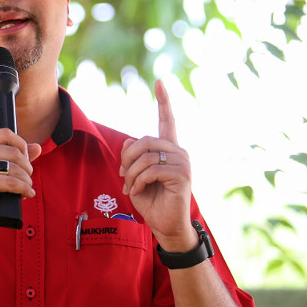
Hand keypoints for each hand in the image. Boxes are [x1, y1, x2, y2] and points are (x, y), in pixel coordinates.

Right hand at [0, 128, 40, 237]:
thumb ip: (13, 155)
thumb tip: (37, 147)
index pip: (5, 134)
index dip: (21, 146)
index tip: (25, 159)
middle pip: (13, 151)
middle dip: (27, 166)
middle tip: (27, 178)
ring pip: (15, 167)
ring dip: (27, 179)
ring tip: (26, 187)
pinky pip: (12, 182)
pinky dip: (24, 189)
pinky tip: (26, 194)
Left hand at [120, 80, 196, 251]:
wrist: (165, 224)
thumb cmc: (151, 200)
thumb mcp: (134, 176)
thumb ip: (131, 158)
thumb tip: (127, 142)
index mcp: (168, 148)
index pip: (166, 120)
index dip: (163, 101)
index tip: (160, 82)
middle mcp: (178, 151)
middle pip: (144, 140)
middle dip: (127, 159)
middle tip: (123, 177)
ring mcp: (183, 162)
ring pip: (146, 156)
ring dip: (131, 174)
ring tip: (130, 187)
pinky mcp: (182, 175)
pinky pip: (152, 169)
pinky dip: (139, 181)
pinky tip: (138, 191)